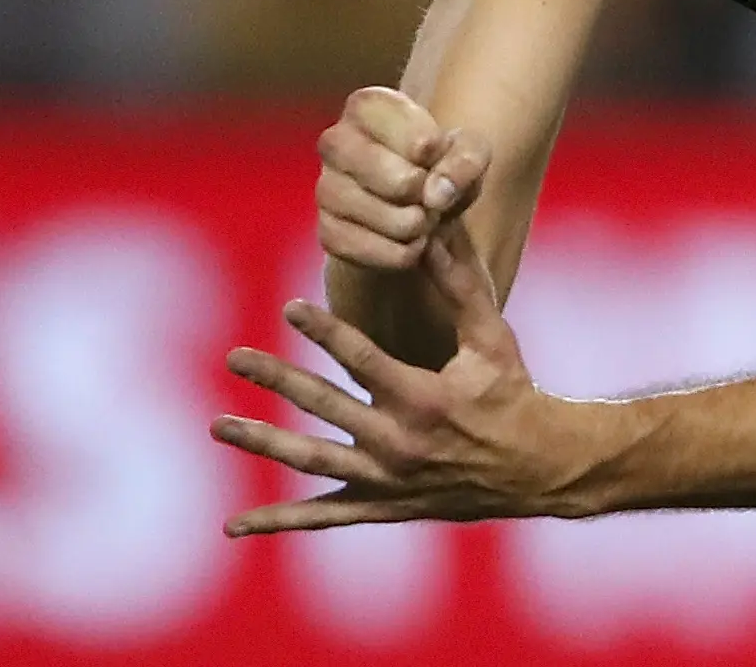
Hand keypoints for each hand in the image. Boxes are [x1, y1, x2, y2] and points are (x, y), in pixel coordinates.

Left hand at [214, 218, 606, 534]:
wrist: (538, 469)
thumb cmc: (513, 391)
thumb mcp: (491, 335)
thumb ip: (458, 284)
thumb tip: (431, 230)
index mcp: (424, 399)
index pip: (361, 359)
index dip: (323, 332)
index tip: (288, 307)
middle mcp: (398, 444)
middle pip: (323, 407)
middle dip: (275, 378)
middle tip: (234, 356)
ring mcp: (386, 481)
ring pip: (311, 461)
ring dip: (261, 443)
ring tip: (218, 424)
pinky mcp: (382, 506)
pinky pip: (322, 517)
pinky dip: (277, 520)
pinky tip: (233, 524)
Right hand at [315, 87, 488, 270]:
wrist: (417, 208)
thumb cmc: (439, 166)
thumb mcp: (468, 152)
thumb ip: (466, 159)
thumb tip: (435, 194)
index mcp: (368, 106)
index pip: (417, 138)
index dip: (435, 155)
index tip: (435, 154)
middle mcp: (336, 141)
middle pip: (393, 178)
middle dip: (423, 194)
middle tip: (430, 194)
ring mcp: (326, 187)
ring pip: (379, 216)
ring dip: (413, 226)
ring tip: (422, 219)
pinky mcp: (327, 230)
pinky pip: (365, 250)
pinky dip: (397, 254)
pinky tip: (408, 243)